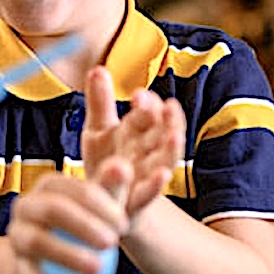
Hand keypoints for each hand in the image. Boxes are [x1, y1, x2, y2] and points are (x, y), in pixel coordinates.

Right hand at [6, 174, 127, 273]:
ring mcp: (18, 238)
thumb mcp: (98, 205)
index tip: (123, 223)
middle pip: (51, 210)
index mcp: (47, 186)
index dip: (98, 204)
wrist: (54, 260)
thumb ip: (111, 186)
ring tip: (97, 267)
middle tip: (111, 242)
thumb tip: (123, 167)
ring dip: (68, 255)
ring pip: (36, 242)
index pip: (70, 187)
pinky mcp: (20, 270)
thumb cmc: (82, 224)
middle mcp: (26, 208)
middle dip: (83, 225)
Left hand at [82, 67, 184, 222]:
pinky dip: (157, 185)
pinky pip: (151, 193)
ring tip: (175, 134)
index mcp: (139, 133)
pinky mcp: (139, 200)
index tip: (138, 94)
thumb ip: (100, 102)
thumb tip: (98, 68)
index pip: (148, 113)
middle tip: (167, 105)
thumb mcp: (99, 130)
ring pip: (166, 160)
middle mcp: (148, 152)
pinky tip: (162, 176)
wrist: (106, 204)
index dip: (146, 104)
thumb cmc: (106, 163)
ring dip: (172, 147)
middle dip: (165, 120)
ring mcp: (147, 176)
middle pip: (162, 132)